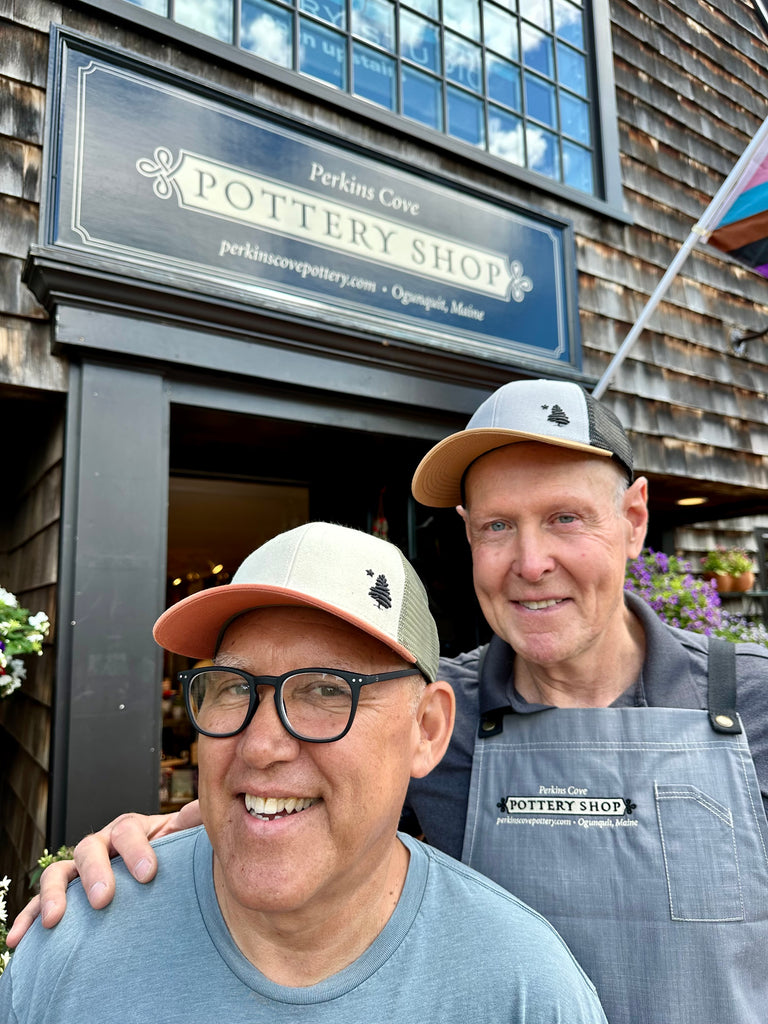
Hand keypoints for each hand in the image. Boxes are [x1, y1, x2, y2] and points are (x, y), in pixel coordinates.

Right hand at [5, 800, 201, 945]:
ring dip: (55, 894)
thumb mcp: (182, 836)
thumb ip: (192, 823)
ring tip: (55, 919)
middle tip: (103, 899)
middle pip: (90, 848)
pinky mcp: (65, 896)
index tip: (148, 874)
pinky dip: (29, 918)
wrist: (153, 873)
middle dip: (95, 873)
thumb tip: (205, 808)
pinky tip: (19, 940)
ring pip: (59, 872)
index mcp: (130, 829)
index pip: (128, 830)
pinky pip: (40, 904)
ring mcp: (79, 870)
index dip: (136, 849)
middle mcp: (101, 846)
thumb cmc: (170, 853)